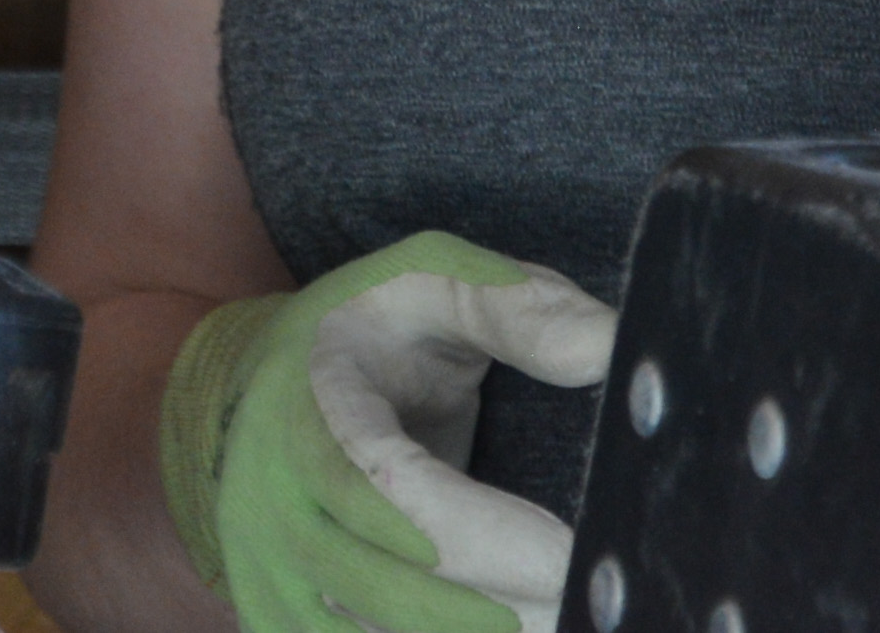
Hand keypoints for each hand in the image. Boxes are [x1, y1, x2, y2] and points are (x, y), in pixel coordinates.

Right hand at [160, 236, 620, 632]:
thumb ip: (517, 310)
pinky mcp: (277, 615)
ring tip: (556, 625)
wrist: (267, 380)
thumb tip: (612, 347)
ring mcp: (268, 572)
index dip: (487, 534)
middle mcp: (274, 507)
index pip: (396, 494)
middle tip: (587, 610)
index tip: (571, 554)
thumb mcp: (429, 280)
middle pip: (390, 589)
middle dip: (499, 613)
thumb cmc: (367, 328)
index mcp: (313, 416)